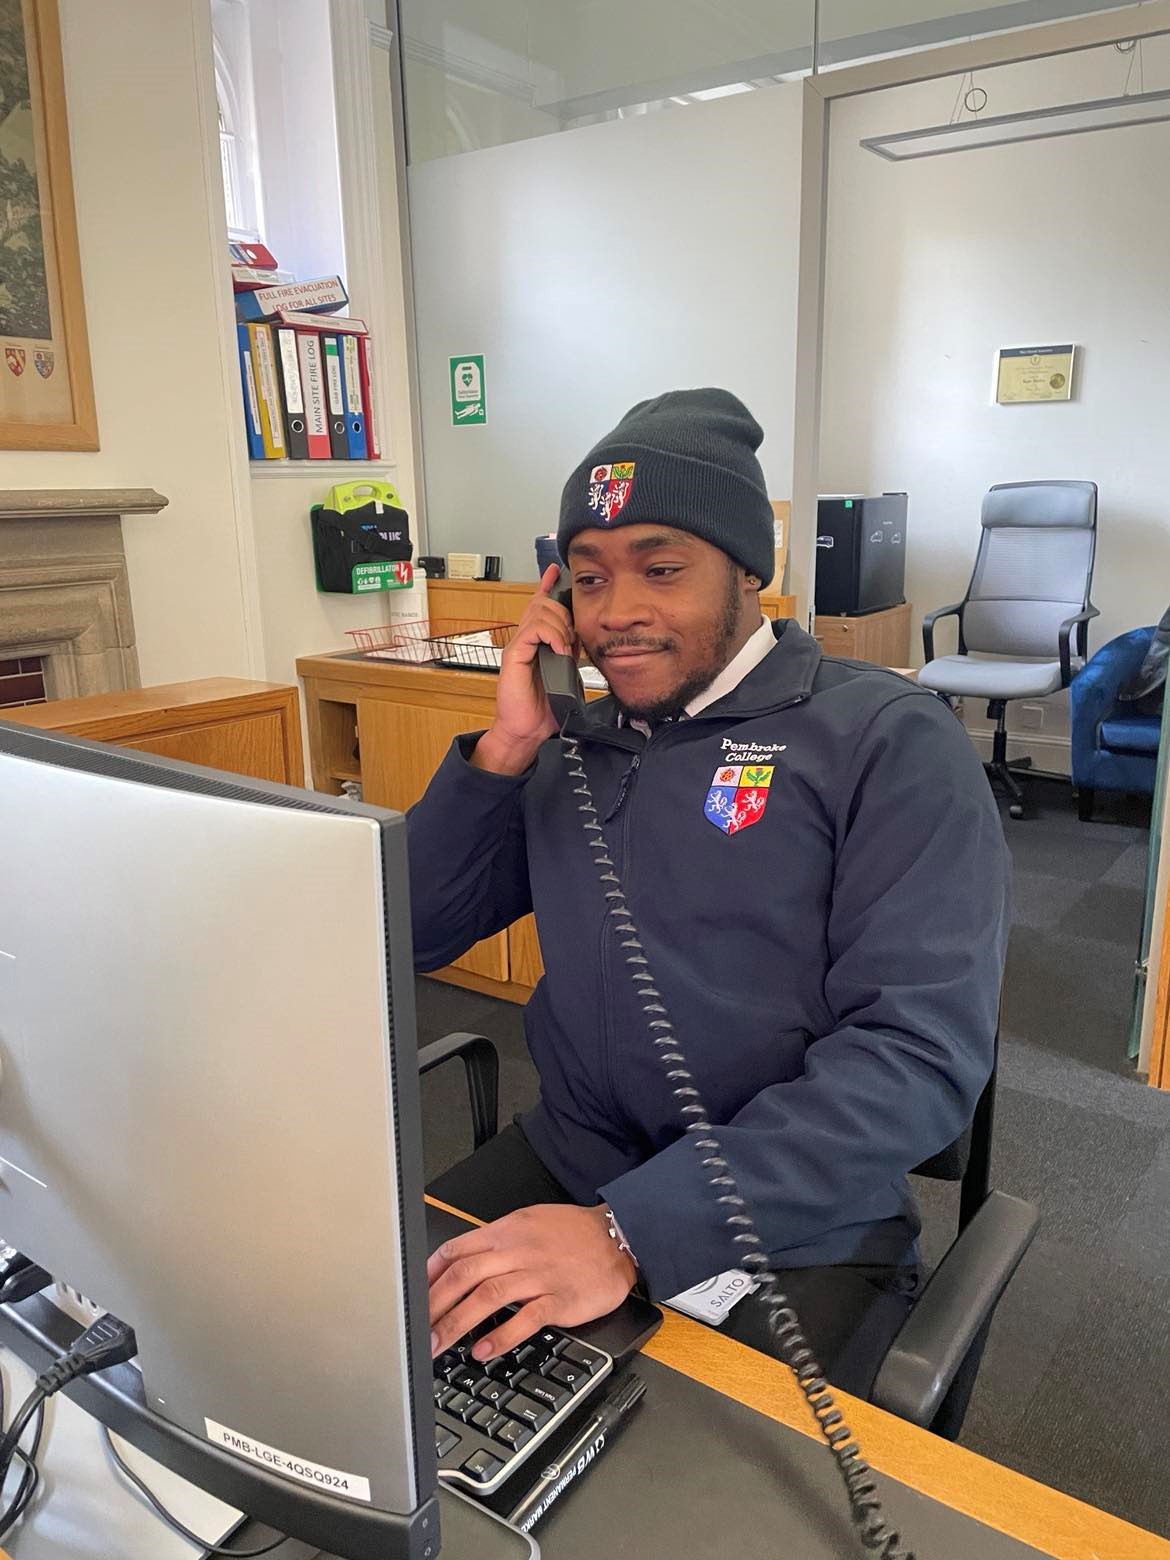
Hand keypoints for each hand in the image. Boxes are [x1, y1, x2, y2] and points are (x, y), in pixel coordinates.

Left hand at [428, 1204, 636, 1361]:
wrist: (618, 1236)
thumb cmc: (571, 1233)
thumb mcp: (527, 1224)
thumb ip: (495, 1243)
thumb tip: (459, 1264)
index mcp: (505, 1232)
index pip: (456, 1250)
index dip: (429, 1275)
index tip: (412, 1296)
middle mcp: (517, 1251)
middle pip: (464, 1275)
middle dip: (434, 1304)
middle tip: (414, 1329)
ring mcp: (538, 1275)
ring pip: (488, 1296)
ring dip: (457, 1323)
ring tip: (437, 1345)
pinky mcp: (559, 1299)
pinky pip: (525, 1318)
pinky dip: (501, 1335)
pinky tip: (483, 1350)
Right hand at [472, 564, 574, 774]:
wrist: (528, 730)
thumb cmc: (545, 707)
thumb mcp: (565, 673)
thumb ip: (569, 652)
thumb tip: (580, 638)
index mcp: (535, 643)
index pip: (540, 607)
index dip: (547, 587)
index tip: (556, 571)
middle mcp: (524, 640)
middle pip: (542, 604)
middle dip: (563, 613)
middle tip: (572, 636)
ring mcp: (517, 646)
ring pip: (539, 612)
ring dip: (560, 625)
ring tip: (566, 647)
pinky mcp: (513, 655)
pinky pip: (533, 630)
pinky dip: (552, 635)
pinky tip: (559, 650)